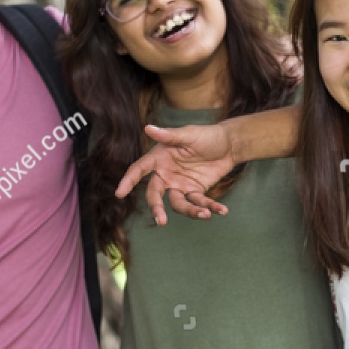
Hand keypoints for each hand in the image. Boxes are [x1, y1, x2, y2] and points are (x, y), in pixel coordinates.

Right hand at [116, 123, 235, 225]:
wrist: (229, 145)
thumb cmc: (206, 135)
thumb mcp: (189, 135)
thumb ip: (169, 136)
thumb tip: (148, 128)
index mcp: (159, 158)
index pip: (139, 170)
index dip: (129, 180)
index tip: (119, 193)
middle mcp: (166, 174)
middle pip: (155, 194)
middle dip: (157, 207)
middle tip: (161, 221)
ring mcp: (180, 185)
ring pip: (178, 204)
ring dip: (190, 211)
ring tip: (205, 215)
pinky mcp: (195, 192)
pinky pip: (199, 203)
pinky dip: (210, 208)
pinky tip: (222, 210)